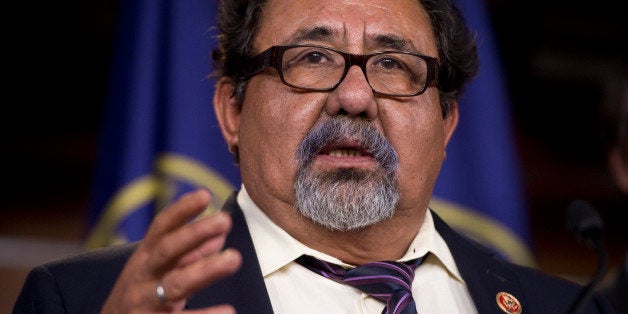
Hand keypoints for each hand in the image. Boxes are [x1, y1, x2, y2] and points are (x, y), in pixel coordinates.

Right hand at [101, 188, 241, 312]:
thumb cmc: (140, 297)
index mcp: (145, 258)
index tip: (205, 194)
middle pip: (168, 250)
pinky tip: (228, 311)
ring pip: (175, 285)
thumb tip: (220, 235)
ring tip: (234, 258)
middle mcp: (143, 277)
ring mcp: (145, 303)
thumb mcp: (159, 271)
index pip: (161, 228)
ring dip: (205, 270)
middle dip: (195, 233)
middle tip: (225, 220)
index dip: (181, 210)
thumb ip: (190, 254)